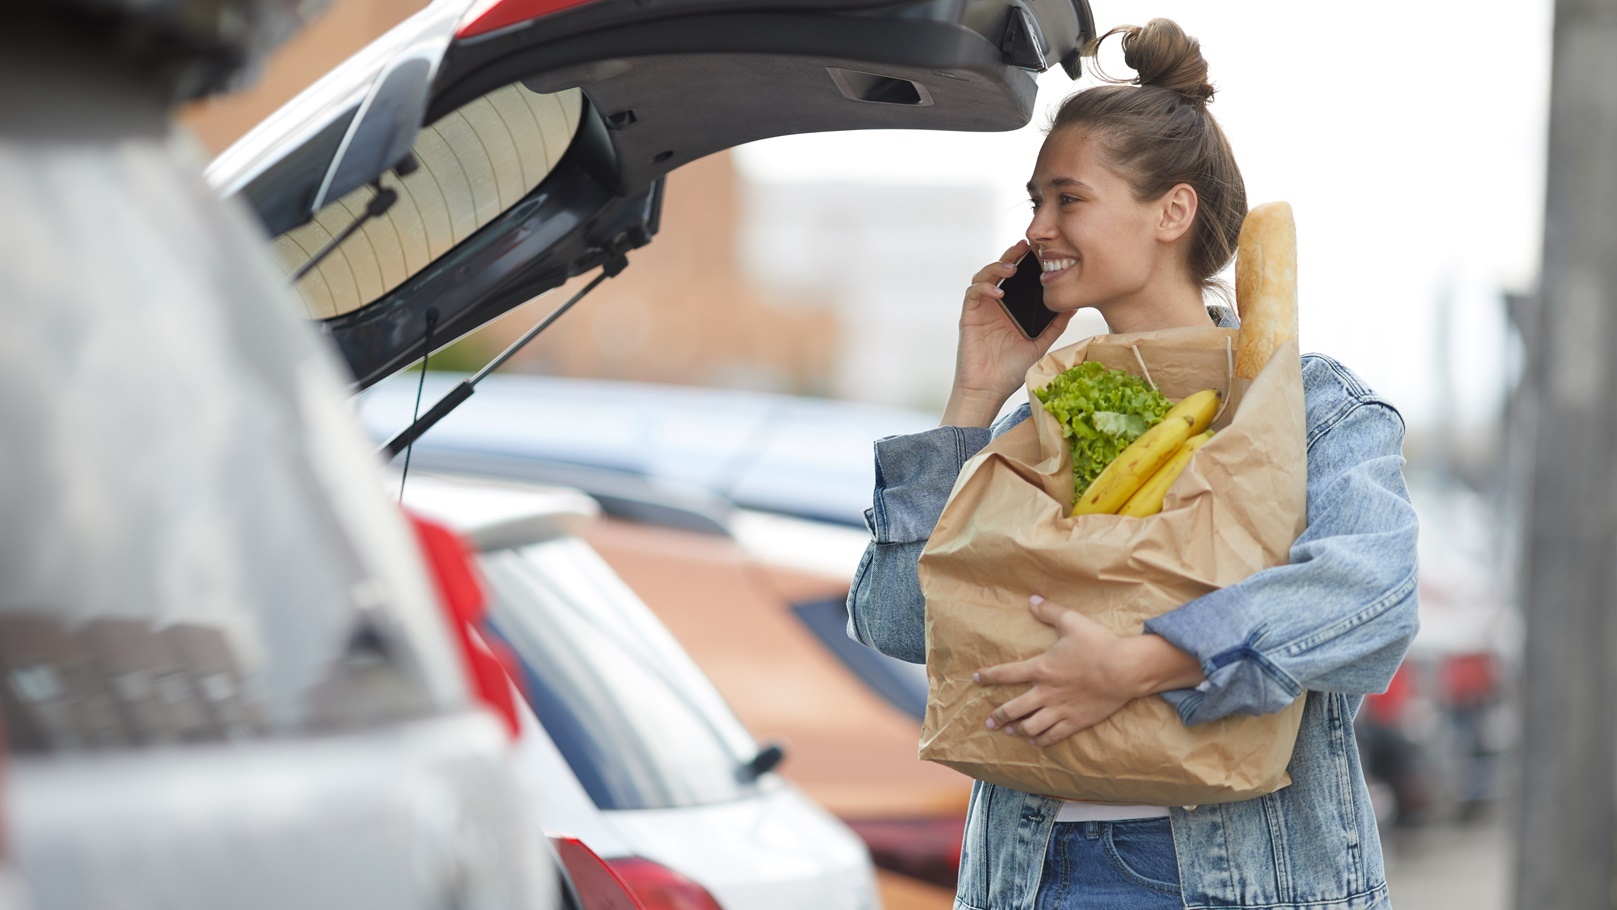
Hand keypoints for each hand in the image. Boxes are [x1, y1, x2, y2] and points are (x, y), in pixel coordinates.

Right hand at [941, 241, 1074, 427]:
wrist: (989, 390)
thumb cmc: (1011, 370)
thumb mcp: (1040, 344)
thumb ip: (1055, 325)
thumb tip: (1074, 306)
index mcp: (1012, 307)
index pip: (1017, 277)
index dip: (1026, 261)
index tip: (1040, 251)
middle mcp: (995, 304)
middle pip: (1000, 270)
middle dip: (1011, 255)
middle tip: (1025, 246)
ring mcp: (981, 308)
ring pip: (983, 276)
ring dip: (996, 268)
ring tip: (1011, 269)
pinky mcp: (969, 316)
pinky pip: (972, 293)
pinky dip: (984, 288)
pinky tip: (998, 292)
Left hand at [973, 595, 1204, 747]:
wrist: (1125, 669)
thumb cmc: (1099, 644)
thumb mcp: (1072, 621)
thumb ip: (1049, 611)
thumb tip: (1032, 599)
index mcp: (1041, 668)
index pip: (1005, 674)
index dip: (988, 676)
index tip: (976, 678)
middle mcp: (1046, 692)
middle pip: (1013, 709)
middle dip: (998, 716)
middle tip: (989, 721)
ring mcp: (1060, 709)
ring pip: (1031, 727)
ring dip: (1018, 730)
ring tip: (1010, 731)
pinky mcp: (1076, 721)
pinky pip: (1053, 736)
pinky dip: (1042, 740)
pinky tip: (1036, 741)